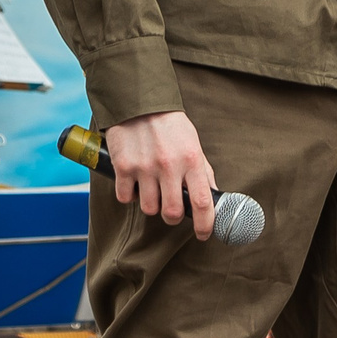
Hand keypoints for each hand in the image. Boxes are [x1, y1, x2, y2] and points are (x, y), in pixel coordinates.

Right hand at [104, 110, 216, 240]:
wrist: (139, 103)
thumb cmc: (170, 126)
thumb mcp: (194, 145)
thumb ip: (203, 171)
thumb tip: (213, 196)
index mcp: (192, 161)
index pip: (202, 202)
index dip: (205, 224)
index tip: (204, 234)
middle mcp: (169, 166)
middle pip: (173, 213)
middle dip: (174, 217)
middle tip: (172, 209)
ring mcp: (144, 168)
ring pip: (149, 209)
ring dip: (152, 205)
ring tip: (152, 191)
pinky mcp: (123, 167)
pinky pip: (126, 197)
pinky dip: (130, 196)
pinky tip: (135, 183)